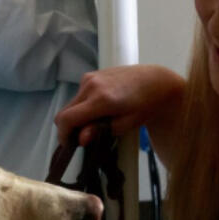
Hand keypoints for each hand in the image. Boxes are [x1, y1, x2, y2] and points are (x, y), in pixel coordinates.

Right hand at [54, 65, 182, 146]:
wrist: (155, 81)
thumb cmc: (145, 105)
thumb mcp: (126, 124)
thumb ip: (100, 131)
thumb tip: (81, 139)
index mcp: (100, 99)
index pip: (67, 119)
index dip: (63, 135)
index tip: (69, 145)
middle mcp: (90, 85)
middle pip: (64, 112)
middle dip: (69, 128)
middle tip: (84, 137)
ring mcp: (89, 78)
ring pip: (70, 104)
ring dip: (77, 116)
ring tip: (97, 121)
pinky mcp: (90, 75)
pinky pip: (78, 95)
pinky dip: (83, 106)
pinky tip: (100, 108)